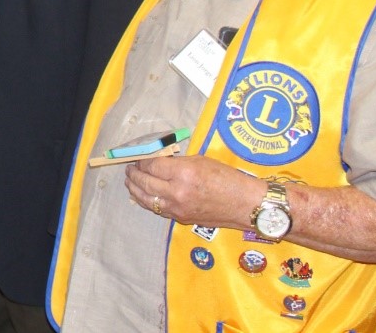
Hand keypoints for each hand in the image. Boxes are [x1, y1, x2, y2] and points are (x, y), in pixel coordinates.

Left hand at [125, 155, 262, 227]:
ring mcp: (177, 208)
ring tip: (130, 181)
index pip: (152, 166)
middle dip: (134, 175)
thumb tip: (158, 162)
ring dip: (135, 189)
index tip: (139, 158)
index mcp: (183, 173)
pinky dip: (146, 201)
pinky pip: (157, 209)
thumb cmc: (228, 178)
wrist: (245, 204)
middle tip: (130, 169)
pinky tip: (141, 196)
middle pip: (145, 182)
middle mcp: (177, 192)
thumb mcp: (201, 161)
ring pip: (147, 199)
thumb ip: (177, 162)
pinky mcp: (180, 218)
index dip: (142, 161)